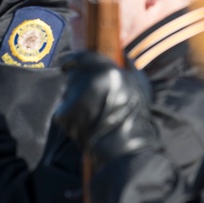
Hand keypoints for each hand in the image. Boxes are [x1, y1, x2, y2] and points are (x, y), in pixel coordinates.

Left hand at [54, 51, 159, 167]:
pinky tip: (84, 121)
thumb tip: (122, 55)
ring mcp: (74, 97)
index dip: (72, 59)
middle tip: (87, 95)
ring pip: (68, 91)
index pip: (82, 57)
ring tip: (90, 112)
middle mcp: (87, 81)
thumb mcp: (140, 84)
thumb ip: (129, 66)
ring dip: (75, 98)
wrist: (124, 147)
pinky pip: (63, 108)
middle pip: (73, 75)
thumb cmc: (135, 115)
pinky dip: (71, 114)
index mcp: (107, 71)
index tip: (67, 62)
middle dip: (77, 82)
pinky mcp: (64, 114)